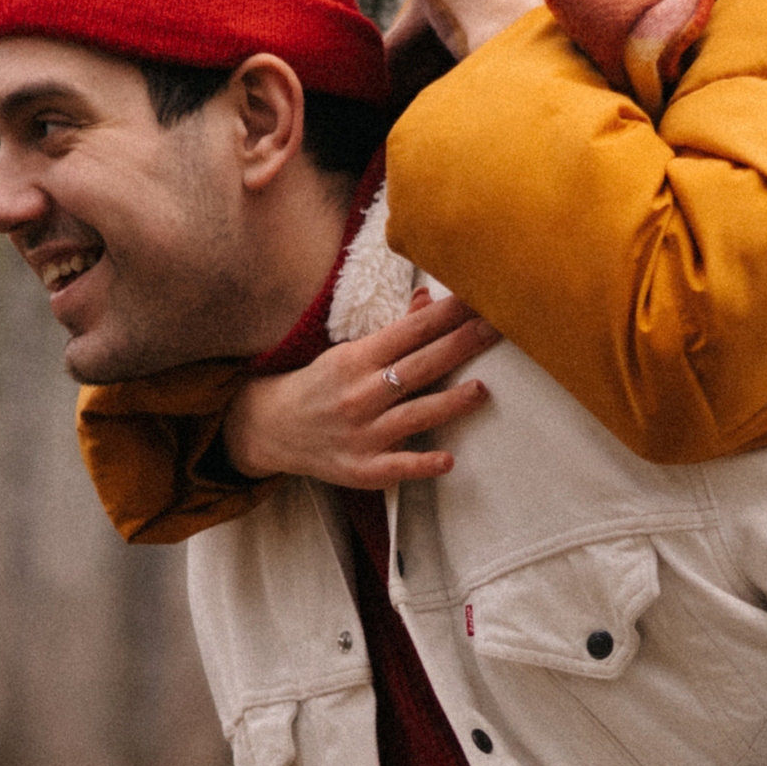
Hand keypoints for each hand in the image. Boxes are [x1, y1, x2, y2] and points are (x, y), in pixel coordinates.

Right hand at [226, 290, 500, 489]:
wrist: (269, 428)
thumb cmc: (321, 385)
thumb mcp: (351, 353)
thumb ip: (395, 332)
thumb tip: (429, 299)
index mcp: (358, 358)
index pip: (410, 331)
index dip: (446, 314)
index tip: (480, 298)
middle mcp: (360, 392)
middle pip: (418, 366)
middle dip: (459, 345)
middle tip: (496, 328)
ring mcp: (362, 432)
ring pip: (412, 413)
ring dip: (448, 402)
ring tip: (482, 390)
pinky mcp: (361, 467)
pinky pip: (396, 465)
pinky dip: (421, 464)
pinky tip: (447, 460)